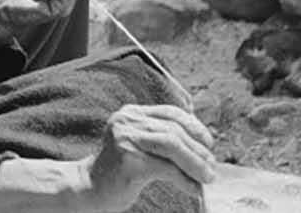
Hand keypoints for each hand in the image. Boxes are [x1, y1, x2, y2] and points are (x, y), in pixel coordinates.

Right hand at [81, 105, 215, 211]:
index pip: (171, 113)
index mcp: (131, 113)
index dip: (194, 127)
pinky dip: (184, 179)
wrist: (89, 188)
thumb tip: (204, 148)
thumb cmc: (121, 169)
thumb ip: (162, 138)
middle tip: (211, 169)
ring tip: (207, 178)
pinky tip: (193, 188)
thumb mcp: (140, 145)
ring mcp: (125, 139)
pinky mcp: (127, 160)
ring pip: (171, 146)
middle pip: (174, 131)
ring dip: (195, 164)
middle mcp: (126, 121)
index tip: (209, 144)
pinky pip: (165, 168)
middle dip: (198, 151)